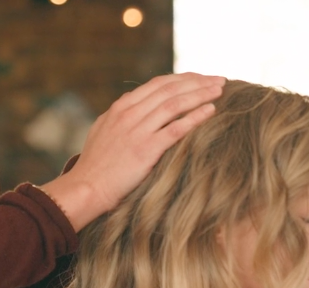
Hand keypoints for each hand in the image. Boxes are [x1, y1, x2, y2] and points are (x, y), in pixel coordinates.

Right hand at [41, 72, 224, 230]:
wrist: (87, 188)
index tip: (201, 78)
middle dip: (198, 82)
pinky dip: (195, 117)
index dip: (183, 78)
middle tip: (219, 79)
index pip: (158, 84)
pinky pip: (176, 128)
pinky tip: (211, 111)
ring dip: (201, 94)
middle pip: (170, 89)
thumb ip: (121, 115)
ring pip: (175, 104)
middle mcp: (130, 113)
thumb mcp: (103, 130)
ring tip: (220, 90)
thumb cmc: (95, 165)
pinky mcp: (146, 149)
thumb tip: (135, 101)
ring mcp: (138, 130)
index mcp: (121, 107)